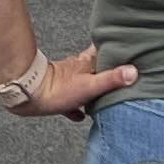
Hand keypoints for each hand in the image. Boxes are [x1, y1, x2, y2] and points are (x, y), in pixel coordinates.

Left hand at [0, 49, 138, 119]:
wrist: (30, 96)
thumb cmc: (58, 89)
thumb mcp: (90, 85)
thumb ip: (111, 79)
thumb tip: (133, 72)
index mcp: (87, 63)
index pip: (104, 50)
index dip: (115, 48)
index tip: (126, 48)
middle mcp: (78, 69)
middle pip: (96, 68)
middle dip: (107, 72)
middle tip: (120, 77)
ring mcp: (68, 82)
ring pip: (85, 84)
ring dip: (93, 90)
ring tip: (105, 98)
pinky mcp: (59, 95)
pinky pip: (72, 101)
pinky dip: (78, 107)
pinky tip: (81, 115)